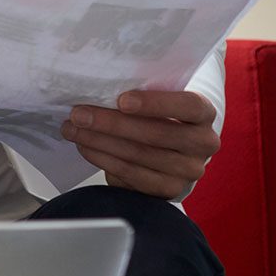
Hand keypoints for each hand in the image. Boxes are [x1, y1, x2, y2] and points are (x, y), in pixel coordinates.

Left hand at [62, 89, 218, 199]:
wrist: (171, 150)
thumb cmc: (157, 115)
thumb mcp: (157, 100)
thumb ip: (140, 94)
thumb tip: (97, 85)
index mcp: (203, 112)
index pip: (188, 106)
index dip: (155, 103)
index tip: (121, 100)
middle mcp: (203, 143)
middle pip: (156, 134)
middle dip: (111, 123)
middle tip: (78, 114)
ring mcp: (189, 170)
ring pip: (139, 155)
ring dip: (100, 141)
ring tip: (72, 128)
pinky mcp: (170, 189)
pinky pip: (132, 174)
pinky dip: (103, 159)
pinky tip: (85, 146)